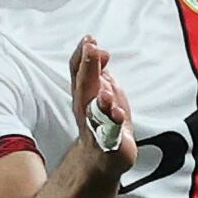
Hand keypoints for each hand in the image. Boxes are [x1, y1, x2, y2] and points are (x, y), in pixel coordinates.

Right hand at [69, 35, 137, 177]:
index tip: (89, 40)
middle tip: (92, 50)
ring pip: (95, 111)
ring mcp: (96, 127)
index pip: (79, 71)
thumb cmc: (102, 120)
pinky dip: (113, 123)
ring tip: (105, 89)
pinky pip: (109, 133)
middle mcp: (85, 109)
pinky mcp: (109, 143)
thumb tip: (98, 48)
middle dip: (88, 68)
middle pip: (84, 87)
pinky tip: (118, 114)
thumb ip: (98, 70)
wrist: (101, 157)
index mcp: (84, 94)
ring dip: (99, 99)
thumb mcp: (101, 88)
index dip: (82, 55)